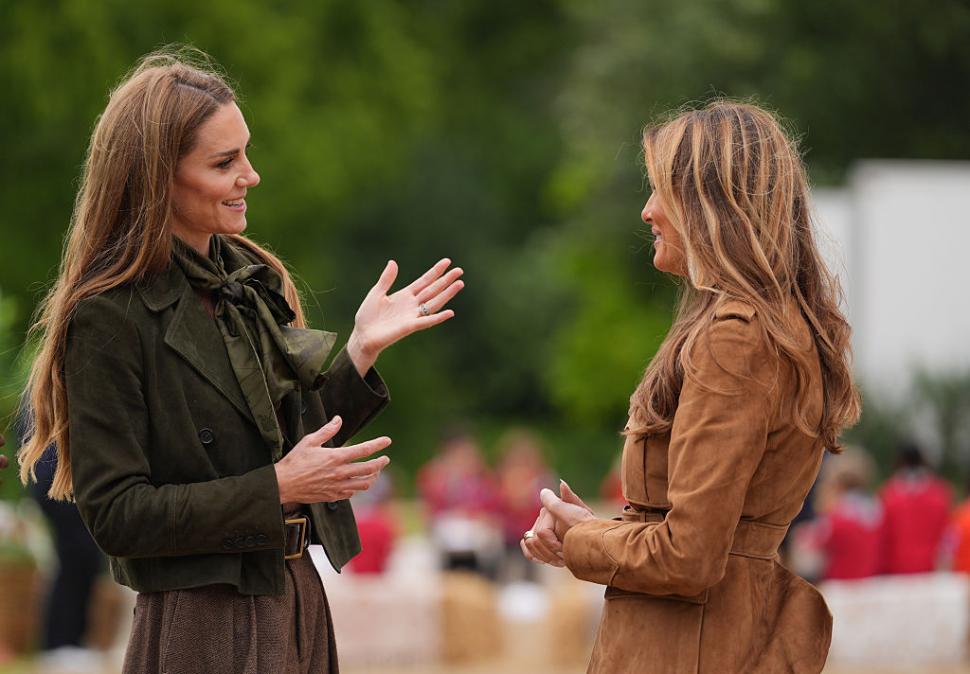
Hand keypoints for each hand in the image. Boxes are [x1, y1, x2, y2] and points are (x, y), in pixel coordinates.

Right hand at [274, 416, 391, 503]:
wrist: (283, 485)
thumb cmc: (294, 462)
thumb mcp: (309, 441)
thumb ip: (327, 431)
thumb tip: (338, 419)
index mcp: (335, 457)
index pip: (364, 450)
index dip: (378, 444)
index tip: (387, 441)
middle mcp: (340, 473)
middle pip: (369, 469)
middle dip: (381, 463)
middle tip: (385, 459)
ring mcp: (337, 486)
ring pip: (364, 484)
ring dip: (373, 477)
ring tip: (375, 472)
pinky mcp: (333, 496)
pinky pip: (352, 493)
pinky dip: (358, 487)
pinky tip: (358, 482)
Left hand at [347, 259, 463, 374]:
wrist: (362, 335)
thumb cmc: (368, 316)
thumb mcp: (376, 293)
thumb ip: (386, 279)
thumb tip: (393, 262)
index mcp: (405, 295)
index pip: (424, 281)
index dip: (435, 271)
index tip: (447, 262)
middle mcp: (412, 304)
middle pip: (433, 290)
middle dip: (446, 280)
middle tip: (460, 271)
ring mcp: (412, 315)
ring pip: (434, 303)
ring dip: (447, 294)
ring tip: (459, 284)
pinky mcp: (409, 327)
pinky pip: (426, 321)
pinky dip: (438, 317)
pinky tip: (450, 312)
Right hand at [520, 480, 593, 566]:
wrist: (591, 542)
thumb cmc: (586, 527)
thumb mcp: (580, 513)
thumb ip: (569, 498)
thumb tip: (562, 483)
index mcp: (549, 511)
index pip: (542, 534)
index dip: (553, 545)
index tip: (565, 548)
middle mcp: (542, 519)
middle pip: (534, 542)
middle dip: (550, 553)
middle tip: (565, 556)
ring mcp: (539, 531)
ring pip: (530, 547)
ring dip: (547, 557)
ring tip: (562, 559)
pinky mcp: (539, 543)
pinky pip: (528, 551)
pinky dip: (537, 556)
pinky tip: (549, 560)